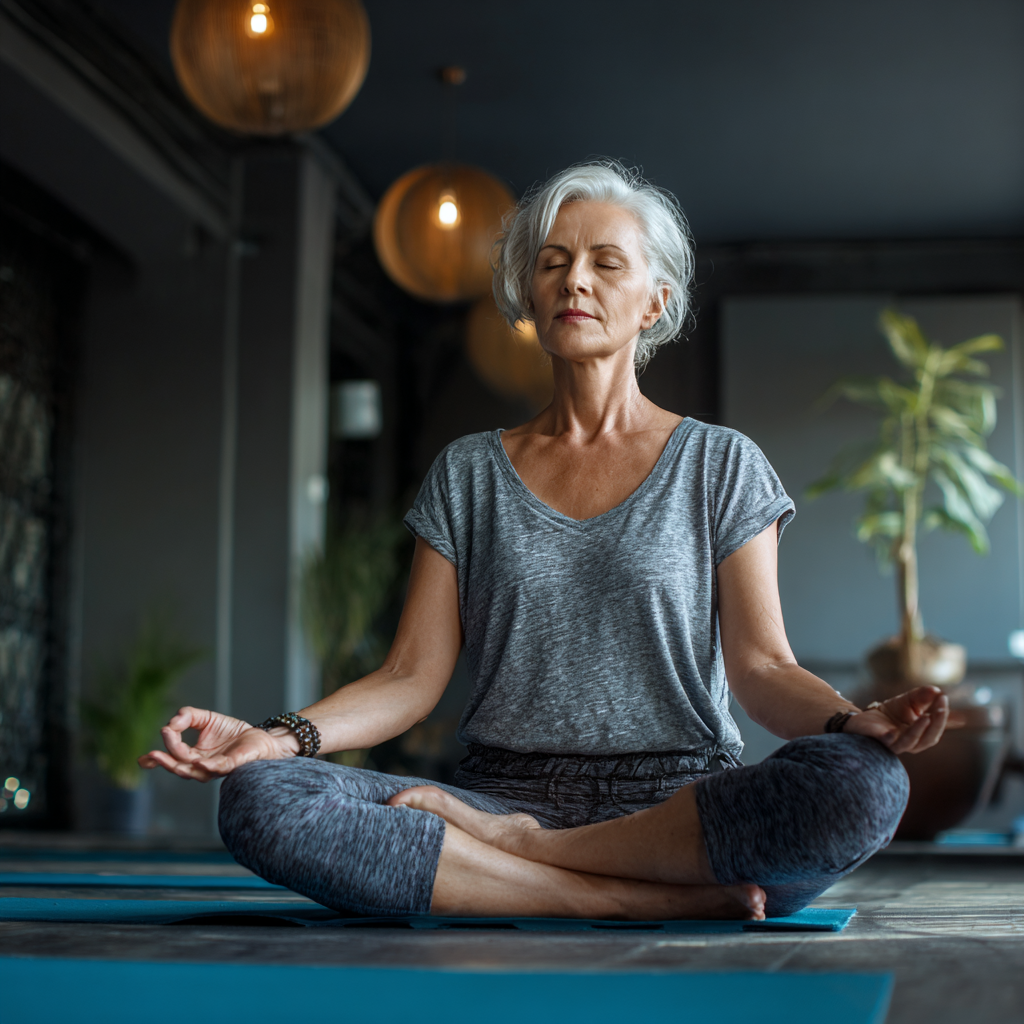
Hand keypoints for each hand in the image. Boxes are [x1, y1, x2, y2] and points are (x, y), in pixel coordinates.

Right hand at [138, 706, 298, 781]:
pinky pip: (219, 767)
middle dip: (164, 762)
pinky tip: (199, 761)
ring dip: (179, 766)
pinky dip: (208, 766)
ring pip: (195, 772)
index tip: (152, 745)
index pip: (174, 758)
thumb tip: (171, 722)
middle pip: (180, 768)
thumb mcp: (206, 718)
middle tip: (152, 754)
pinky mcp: (233, 764)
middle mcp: (203, 767)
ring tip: (164, 756)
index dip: (159, 756)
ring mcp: (218, 768)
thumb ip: (187, 716)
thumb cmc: (232, 732)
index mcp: (194, 758)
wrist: (260, 736)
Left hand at [843, 685, 957, 754]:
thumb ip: (923, 696)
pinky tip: (894, 732)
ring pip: (910, 742)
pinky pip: (887, 741)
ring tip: (927, 717)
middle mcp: (911, 743)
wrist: (866, 717)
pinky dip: (891, 738)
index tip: (943, 697)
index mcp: (922, 734)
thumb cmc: (892, 711)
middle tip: (941, 708)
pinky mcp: (879, 741)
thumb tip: (937, 690)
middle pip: (928, 739)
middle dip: (937, 723)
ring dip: (919, 730)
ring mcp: (895, 743)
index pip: (936, 728)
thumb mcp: (909, 701)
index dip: (942, 715)